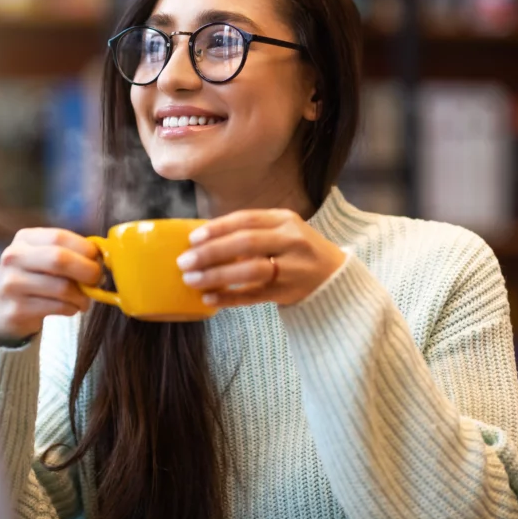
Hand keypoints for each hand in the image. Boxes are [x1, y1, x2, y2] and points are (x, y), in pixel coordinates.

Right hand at [0, 228, 102, 343]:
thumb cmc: (32, 280)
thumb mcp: (42, 259)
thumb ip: (68, 254)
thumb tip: (102, 258)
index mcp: (23, 239)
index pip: (59, 237)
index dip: (85, 248)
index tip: (99, 259)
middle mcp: (13, 258)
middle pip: (59, 259)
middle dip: (87, 270)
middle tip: (98, 280)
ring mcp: (11, 284)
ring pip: (61, 288)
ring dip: (82, 296)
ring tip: (84, 300)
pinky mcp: (15, 310)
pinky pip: (57, 307)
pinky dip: (71, 309)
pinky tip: (69, 308)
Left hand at [176, 209, 346, 307]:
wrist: (333, 276)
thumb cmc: (294, 251)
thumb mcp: (280, 231)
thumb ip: (249, 231)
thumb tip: (201, 239)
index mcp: (285, 219)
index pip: (246, 219)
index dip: (217, 228)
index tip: (192, 238)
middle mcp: (291, 241)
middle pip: (245, 243)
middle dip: (210, 252)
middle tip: (184, 262)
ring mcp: (292, 267)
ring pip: (250, 270)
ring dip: (216, 275)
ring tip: (191, 280)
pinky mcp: (289, 292)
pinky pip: (254, 296)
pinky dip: (230, 298)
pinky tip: (209, 298)